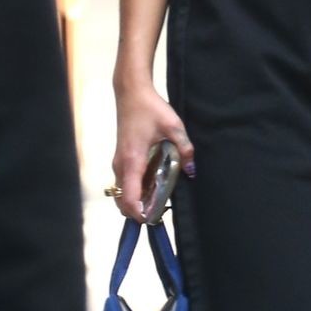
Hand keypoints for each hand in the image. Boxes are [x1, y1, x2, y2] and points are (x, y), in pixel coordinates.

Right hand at [112, 80, 194, 220]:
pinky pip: (124, 182)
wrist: (131, 92)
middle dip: (138, 211)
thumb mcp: (173, 126)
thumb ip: (184, 148)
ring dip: (136, 202)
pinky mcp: (120, 158)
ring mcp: (118, 162)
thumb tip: (192, 170)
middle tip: (160, 213)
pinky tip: (152, 187)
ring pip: (122, 192)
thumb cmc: (150, 108)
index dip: (139, 213)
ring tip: (157, 202)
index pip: (129, 197)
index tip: (154, 218)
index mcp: (132, 161)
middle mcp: (120, 165)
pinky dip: (134, 191)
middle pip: (122, 200)